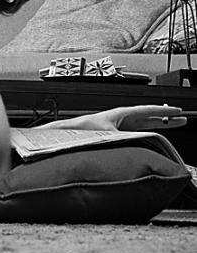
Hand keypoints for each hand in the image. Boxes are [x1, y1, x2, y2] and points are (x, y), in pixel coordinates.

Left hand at [68, 105, 187, 131]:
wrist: (71, 132)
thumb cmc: (84, 129)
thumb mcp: (106, 133)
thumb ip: (121, 137)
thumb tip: (132, 142)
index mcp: (122, 113)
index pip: (147, 110)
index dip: (163, 111)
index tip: (177, 111)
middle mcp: (123, 118)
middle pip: (150, 116)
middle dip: (166, 116)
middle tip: (182, 117)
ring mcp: (122, 125)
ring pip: (146, 122)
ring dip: (160, 123)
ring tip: (175, 123)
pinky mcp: (118, 132)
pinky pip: (139, 130)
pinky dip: (150, 130)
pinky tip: (156, 134)